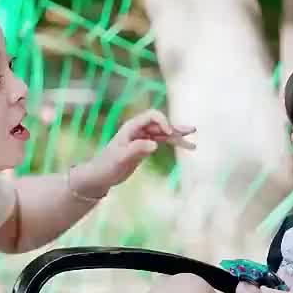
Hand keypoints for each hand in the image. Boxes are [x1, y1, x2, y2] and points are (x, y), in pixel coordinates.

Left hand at [80, 109, 196, 194]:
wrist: (100, 175)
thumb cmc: (107, 165)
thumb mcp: (122, 158)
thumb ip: (137, 150)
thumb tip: (155, 144)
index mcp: (132, 127)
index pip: (152, 116)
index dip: (163, 122)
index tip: (169, 134)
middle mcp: (138, 130)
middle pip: (161, 124)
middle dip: (176, 128)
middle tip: (192, 130)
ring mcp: (142, 138)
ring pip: (164, 134)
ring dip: (178, 137)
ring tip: (193, 144)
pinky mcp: (144, 147)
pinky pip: (162, 142)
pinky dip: (173, 144)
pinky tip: (184, 148)